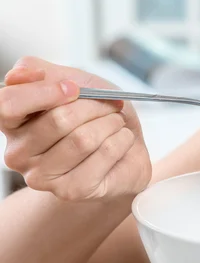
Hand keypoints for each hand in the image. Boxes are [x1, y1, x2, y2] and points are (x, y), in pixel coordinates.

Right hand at [0, 57, 151, 200]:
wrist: (124, 148)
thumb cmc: (94, 116)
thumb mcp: (72, 82)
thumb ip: (42, 72)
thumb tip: (22, 73)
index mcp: (12, 123)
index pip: (7, 104)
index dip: (45, 91)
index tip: (74, 87)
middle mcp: (18, 153)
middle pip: (58, 119)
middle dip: (95, 106)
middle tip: (109, 106)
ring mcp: (43, 177)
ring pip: (84, 138)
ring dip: (111, 123)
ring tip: (116, 123)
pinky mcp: (72, 190)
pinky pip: (105, 153)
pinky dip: (122, 140)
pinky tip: (121, 141)